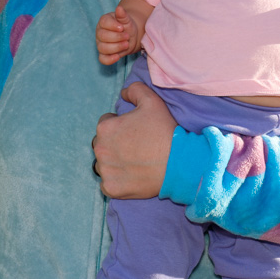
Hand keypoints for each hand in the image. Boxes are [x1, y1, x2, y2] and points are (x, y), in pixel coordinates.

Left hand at [92, 82, 175, 198]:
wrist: (179, 163)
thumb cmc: (164, 131)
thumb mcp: (151, 100)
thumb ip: (134, 90)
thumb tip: (123, 93)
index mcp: (105, 127)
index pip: (106, 123)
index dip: (120, 126)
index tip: (134, 132)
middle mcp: (100, 149)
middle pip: (102, 144)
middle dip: (114, 144)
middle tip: (136, 148)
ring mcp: (105, 170)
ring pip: (103, 164)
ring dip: (113, 162)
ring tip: (134, 162)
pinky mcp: (111, 188)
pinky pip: (107, 184)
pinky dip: (116, 181)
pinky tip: (132, 176)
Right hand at [96, 5, 138, 64]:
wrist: (130, 36)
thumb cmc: (127, 26)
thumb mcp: (127, 19)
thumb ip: (123, 15)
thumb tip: (119, 8)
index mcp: (103, 22)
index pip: (103, 23)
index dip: (112, 26)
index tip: (122, 27)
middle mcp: (99, 33)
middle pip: (102, 36)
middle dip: (116, 37)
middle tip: (127, 36)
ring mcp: (100, 44)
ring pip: (102, 48)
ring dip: (115, 48)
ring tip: (126, 44)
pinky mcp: (104, 54)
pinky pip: (102, 59)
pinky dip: (109, 59)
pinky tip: (118, 57)